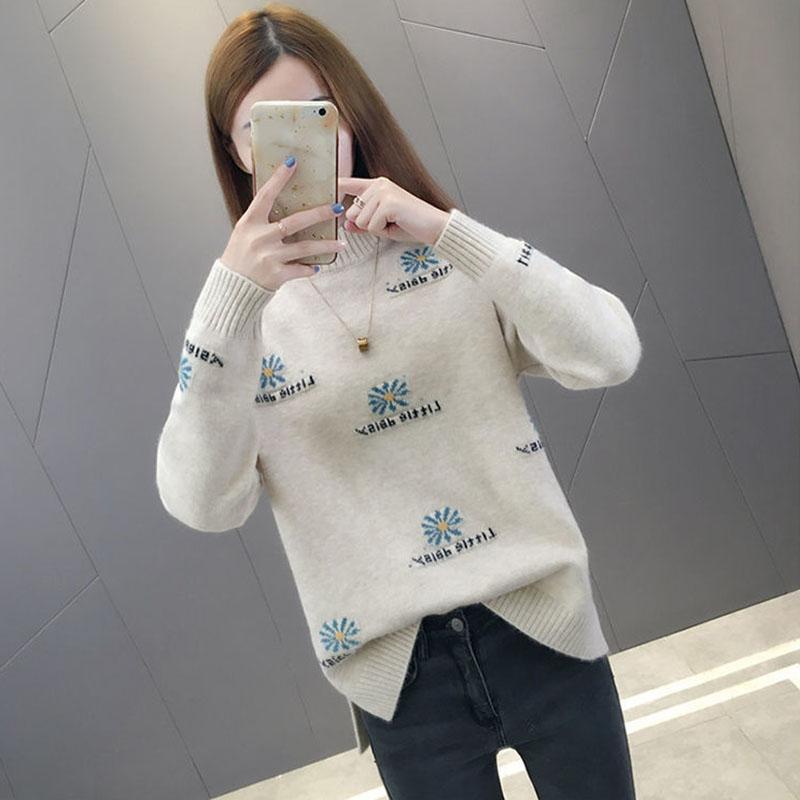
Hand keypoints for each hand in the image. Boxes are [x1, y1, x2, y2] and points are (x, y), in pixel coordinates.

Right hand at [221, 157, 345, 290]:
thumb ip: (261, 220)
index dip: (279, 178)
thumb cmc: (239, 257)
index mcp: (250, 223)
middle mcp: (260, 238)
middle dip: (319, 214)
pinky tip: (317, 267)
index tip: (292, 162)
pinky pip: (300, 269)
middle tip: (337, 208)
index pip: (266, 195)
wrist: (232, 286)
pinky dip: (310, 268)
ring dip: (326, 245)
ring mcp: (270, 257)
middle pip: (295, 221)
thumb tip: (281, 203)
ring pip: (305, 248)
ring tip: (341, 243)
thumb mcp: (244, 233)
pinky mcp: (277, 275)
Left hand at [338, 176, 449, 245]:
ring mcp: (383, 191)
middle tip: (389, 223)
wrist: (434, 227)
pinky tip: (398, 223)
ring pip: (361, 220)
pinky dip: (383, 231)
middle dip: (367, 225)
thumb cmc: (411, 225)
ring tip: (395, 223)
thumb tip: (346, 224)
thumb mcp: (382, 225)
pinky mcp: (388, 202)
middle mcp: (378, 184)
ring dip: (376, 229)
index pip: (348, 184)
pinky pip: (372, 225)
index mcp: (376, 185)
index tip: (318, 184)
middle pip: (352, 212)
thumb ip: (363, 223)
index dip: (333, 186)